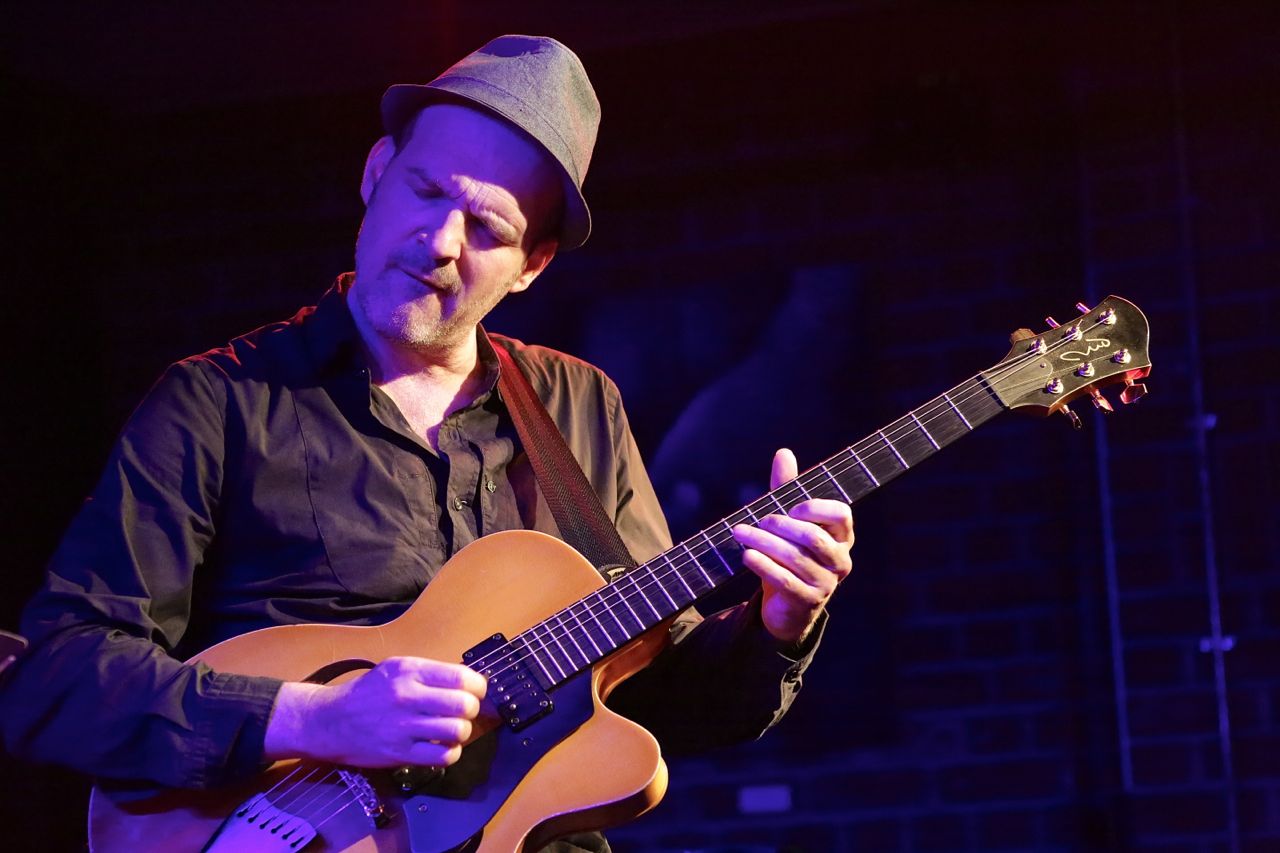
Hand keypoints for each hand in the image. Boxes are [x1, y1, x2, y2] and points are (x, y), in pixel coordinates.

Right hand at [263, 656, 487, 767]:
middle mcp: (407, 697)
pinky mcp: (400, 753)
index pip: (462, 677)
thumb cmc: (368, 693)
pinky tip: (441, 746)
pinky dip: (450, 752)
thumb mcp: (396, 669)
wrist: (331, 721)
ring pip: (457, 731)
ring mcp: (404, 727)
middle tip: (463, 712)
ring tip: (451, 730)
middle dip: (471, 710)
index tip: (475, 692)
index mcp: (409, 671)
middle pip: (464, 705)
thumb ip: (430, 673)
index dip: (477, 687)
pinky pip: (443, 756)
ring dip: (461, 732)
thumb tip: (469, 681)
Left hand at [732, 448, 854, 644]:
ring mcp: (826, 584)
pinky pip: (785, 580)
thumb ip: (787, 489)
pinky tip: (746, 555)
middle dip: (780, 525)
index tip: (791, 507)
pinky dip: (763, 565)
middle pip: (813, 536)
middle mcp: (840, 560)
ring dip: (763, 542)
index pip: (841, 514)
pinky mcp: (807, 601)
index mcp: (842, 537)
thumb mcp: (789, 522)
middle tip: (757, 519)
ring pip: (795, 558)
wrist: (787, 606)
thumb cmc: (791, 554)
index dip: (815, 508)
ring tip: (740, 532)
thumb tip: (783, 453)